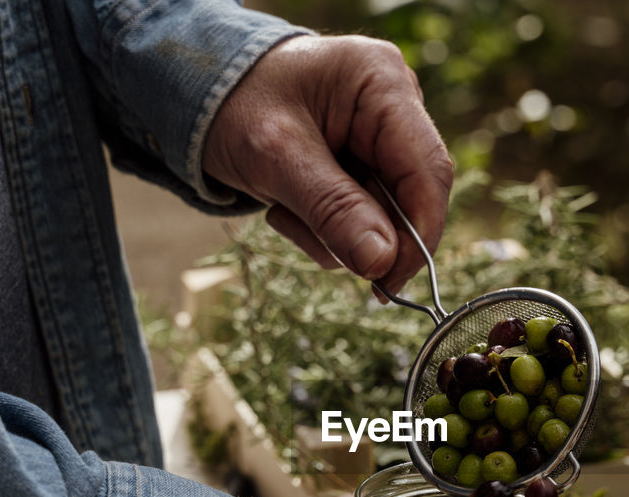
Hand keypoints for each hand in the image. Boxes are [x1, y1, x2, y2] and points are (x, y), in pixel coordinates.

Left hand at [204, 34, 452, 294]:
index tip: (388, 281)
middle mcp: (395, 106)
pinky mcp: (368, 164)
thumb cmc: (232, 105)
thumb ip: (332, 208)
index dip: (418, 234)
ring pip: (386, 217)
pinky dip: (326, 227)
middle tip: (316, 242)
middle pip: (412, 198)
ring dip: (334, 232)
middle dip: (363, 232)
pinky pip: (365, 218)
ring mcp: (383, 137)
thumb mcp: (275, 157)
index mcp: (382, 83)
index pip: (427, 171)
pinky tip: (291, 204)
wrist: (201, 95)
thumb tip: (383, 262)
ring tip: (285, 207)